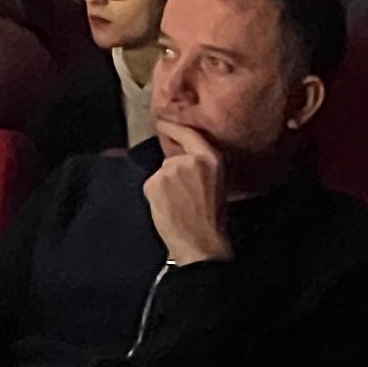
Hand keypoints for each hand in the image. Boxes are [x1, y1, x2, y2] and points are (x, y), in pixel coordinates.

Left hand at [146, 120, 234, 265]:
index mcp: (210, 159)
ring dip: (165, 185)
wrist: (200, 244)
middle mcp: (188, 160)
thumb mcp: (216, 183)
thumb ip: (200, 166)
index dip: (174, 127)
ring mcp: (169, 170)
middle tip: (184, 196)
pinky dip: (156, 194)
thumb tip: (181, 157)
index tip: (163, 122)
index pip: (189, 135)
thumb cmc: (212, 218)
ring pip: (161, 173)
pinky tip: (168, 208)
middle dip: (174, 173)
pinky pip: (152, 184)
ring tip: (179, 205)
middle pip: (172, 159)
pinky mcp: (153, 183)